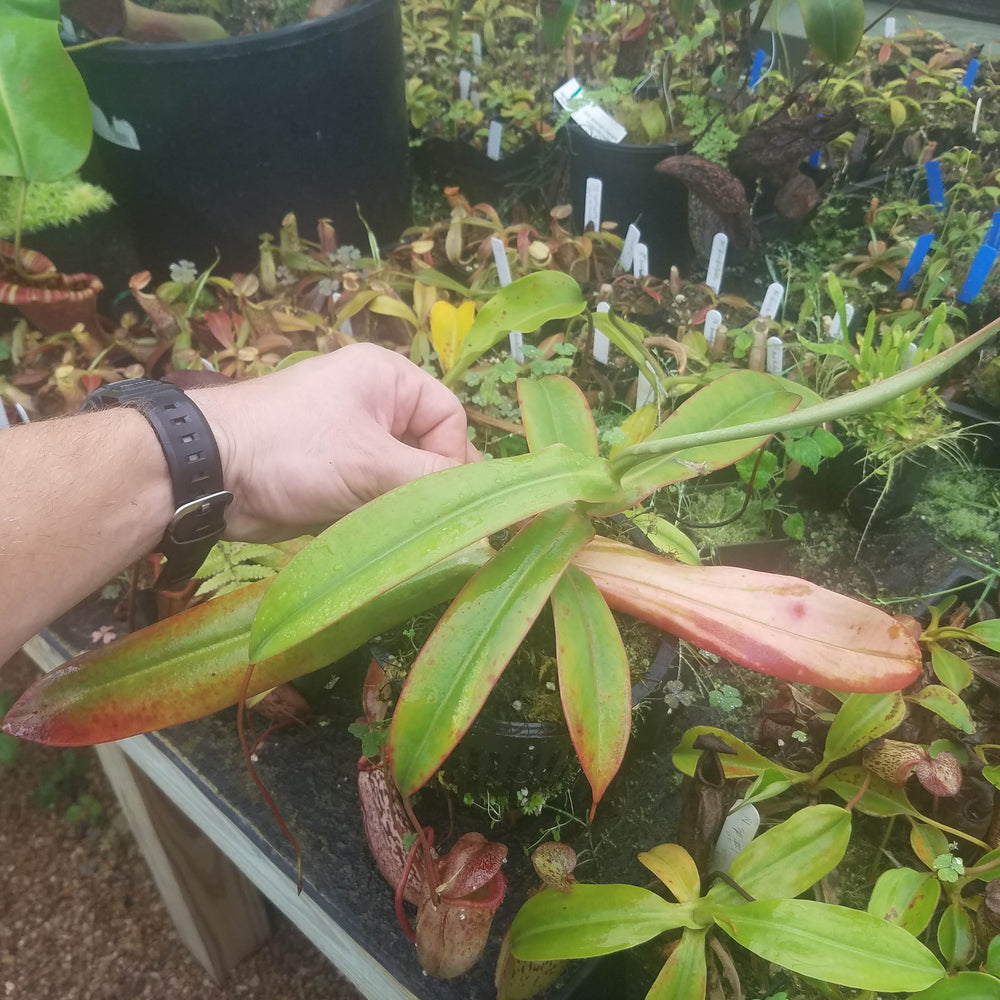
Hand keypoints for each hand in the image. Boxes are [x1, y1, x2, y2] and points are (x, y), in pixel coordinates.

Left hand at [191, 344, 476, 540]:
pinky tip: (372, 536)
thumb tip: (485, 502)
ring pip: (402, 479)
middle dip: (426, 487)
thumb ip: (433, 480)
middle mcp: (375, 405)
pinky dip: (377, 518)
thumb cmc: (293, 451)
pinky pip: (375, 497)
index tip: (443, 497)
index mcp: (388, 379)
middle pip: (428, 450)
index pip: (449, 418)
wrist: (207, 474)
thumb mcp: (372, 463)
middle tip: (428, 523)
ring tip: (396, 531)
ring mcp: (352, 441)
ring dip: (401, 507)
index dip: (453, 458)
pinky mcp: (334, 476)